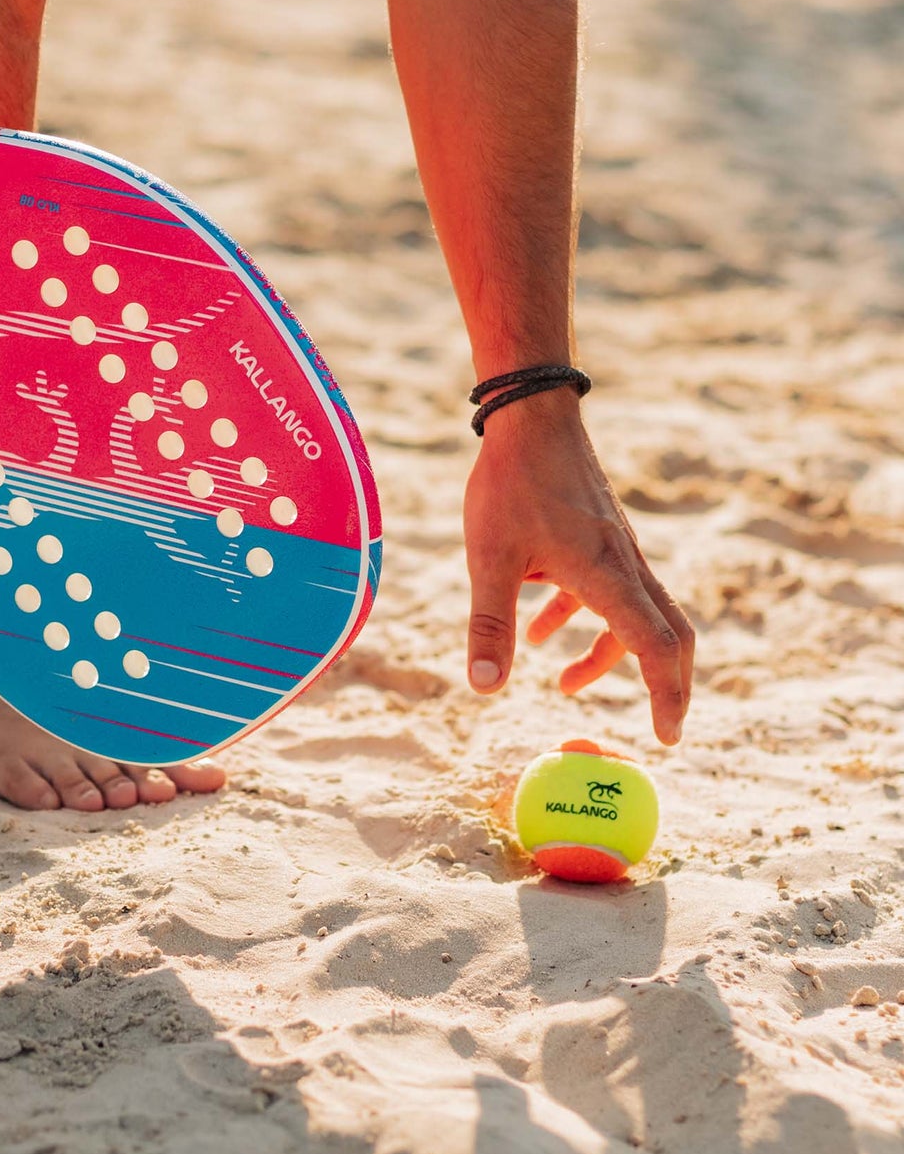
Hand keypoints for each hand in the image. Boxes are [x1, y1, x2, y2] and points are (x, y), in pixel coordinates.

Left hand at [462, 388, 694, 743]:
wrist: (529, 414)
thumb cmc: (511, 482)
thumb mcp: (490, 558)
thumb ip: (490, 623)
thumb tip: (486, 688)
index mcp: (607, 574)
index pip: (656, 647)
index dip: (667, 696)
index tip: (665, 739)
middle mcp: (624, 563)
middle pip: (668, 634)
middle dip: (664, 683)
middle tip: (655, 724)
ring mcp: (614, 546)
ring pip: (634, 612)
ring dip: (608, 653)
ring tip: (563, 685)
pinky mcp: (598, 532)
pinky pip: (606, 587)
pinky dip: (583, 617)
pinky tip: (537, 629)